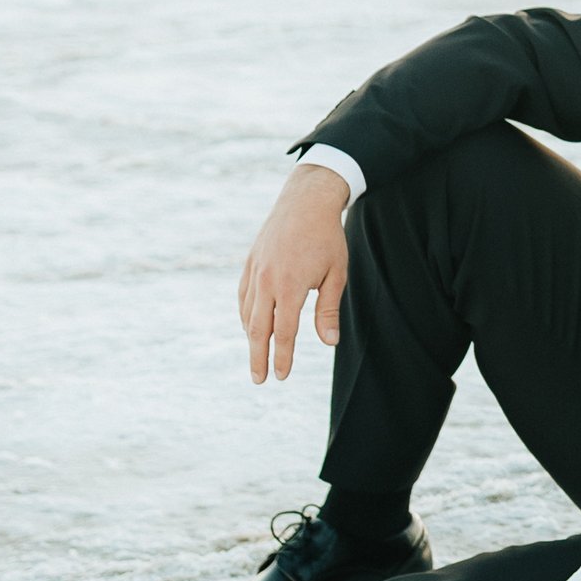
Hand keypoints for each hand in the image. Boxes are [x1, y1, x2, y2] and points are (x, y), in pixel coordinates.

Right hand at [238, 161, 352, 382]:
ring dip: (251, 337)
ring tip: (257, 356)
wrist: (306, 201)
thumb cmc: (327, 238)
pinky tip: (251, 326)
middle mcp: (267, 280)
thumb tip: (329, 342)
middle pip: (258, 329)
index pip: (284, 332)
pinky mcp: (250, 263)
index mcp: (290, 286)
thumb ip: (328, 310)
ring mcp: (255, 271)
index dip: (282, 357)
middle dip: (258, 357)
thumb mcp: (336, 274)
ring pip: (248, 313)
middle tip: (259, 380)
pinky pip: (243, 296)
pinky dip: (245, 315)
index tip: (281, 376)